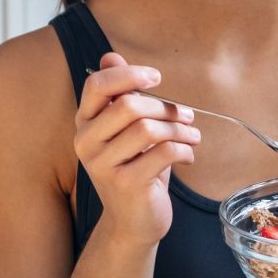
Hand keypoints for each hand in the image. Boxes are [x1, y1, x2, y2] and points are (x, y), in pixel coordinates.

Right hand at [75, 51, 200, 246]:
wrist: (134, 222)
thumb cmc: (135, 170)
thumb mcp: (127, 131)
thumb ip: (119, 95)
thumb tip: (110, 55)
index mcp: (84, 124)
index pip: (97, 85)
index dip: (128, 75)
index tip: (156, 78)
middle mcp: (86, 143)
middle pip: (128, 106)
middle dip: (165, 107)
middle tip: (187, 115)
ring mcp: (102, 165)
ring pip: (149, 129)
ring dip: (180, 129)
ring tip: (193, 136)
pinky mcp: (125, 183)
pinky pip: (163, 153)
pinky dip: (183, 150)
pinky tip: (188, 156)